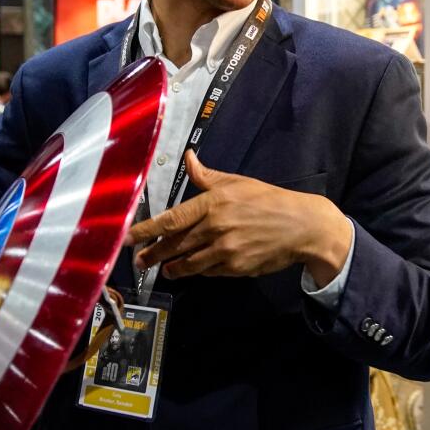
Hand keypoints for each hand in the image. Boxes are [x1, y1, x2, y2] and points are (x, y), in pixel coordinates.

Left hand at [125, 151, 352, 284]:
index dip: (146, 230)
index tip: (128, 237)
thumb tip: (189, 158)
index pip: (171, 219)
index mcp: (213, 203)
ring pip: (189, 263)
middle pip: (174, 245)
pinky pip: (209, 271)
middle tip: (138, 260)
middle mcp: (216, 227)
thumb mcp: (238, 183)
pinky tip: (194, 268)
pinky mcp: (236, 268)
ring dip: (173, 267)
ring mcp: (225, 250)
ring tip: (164, 269)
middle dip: (153, 254)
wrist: (302, 226)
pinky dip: (199, 270)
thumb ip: (207, 176)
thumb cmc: (269, 201)